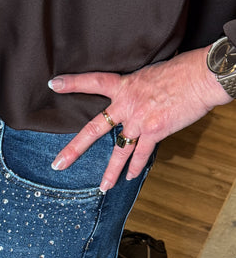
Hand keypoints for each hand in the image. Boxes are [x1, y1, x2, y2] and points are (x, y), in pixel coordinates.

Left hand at [48, 46, 232, 190]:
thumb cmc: (182, 70)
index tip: (53, 85)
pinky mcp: (155, 131)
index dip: (72, 83)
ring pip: (119, 151)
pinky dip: (137, 167)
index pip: (93, 82)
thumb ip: (136, 88)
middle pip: (93, 129)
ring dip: (110, 172)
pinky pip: (141, 154)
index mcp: (124, 86)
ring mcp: (139, 120)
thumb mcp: (150, 73)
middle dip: (74, 149)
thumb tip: (135, 96)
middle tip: (58, 164)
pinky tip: (131, 177)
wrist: (202, 76)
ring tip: (102, 187)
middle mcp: (127, 104)